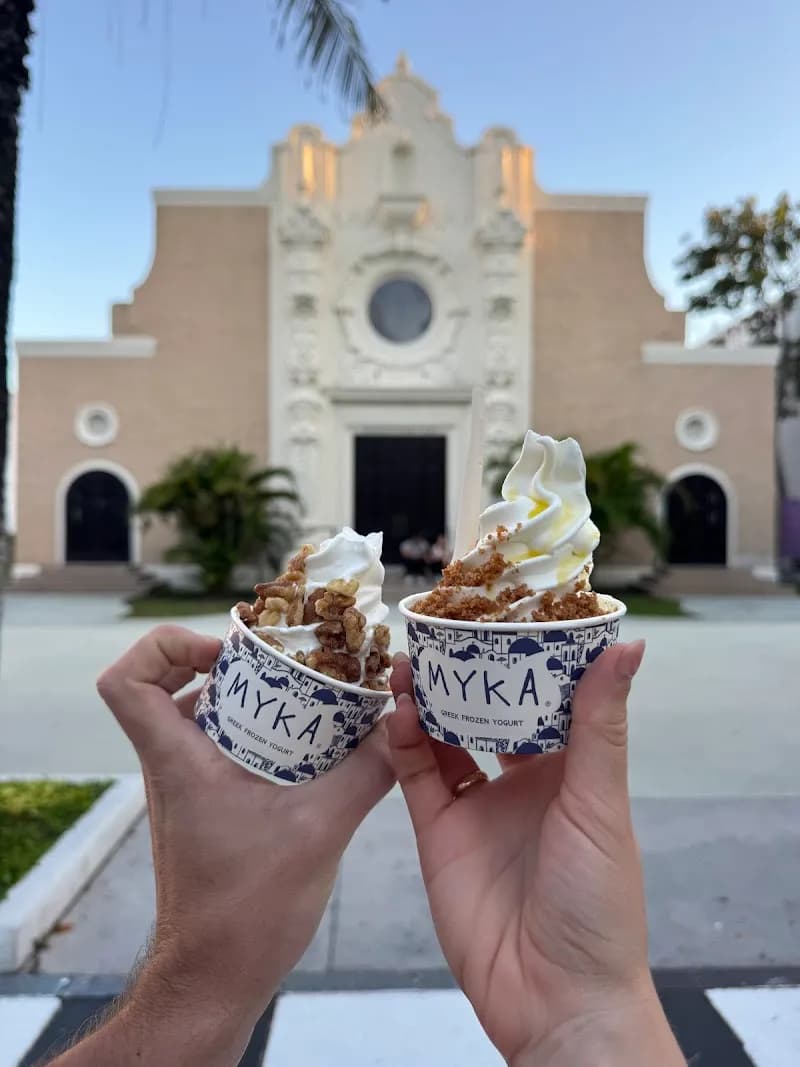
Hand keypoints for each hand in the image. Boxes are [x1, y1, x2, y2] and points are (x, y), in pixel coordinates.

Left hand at [53, 625, 393, 1066]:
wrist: (216, 976)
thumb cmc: (247, 911)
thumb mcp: (320, 830)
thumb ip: (366, 772)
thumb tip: (400, 726)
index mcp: (177, 760)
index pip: (126, 681)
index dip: (165, 647)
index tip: (223, 654)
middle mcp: (171, 765)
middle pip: (171, 684)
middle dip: (229, 663)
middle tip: (284, 665)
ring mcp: (185, 786)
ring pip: (200, 715)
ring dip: (246, 698)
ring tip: (302, 698)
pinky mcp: (205, 806)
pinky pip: (221, 747)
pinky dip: (257, 733)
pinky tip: (307, 748)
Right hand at [389, 643, 684, 1066]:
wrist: (554, 997)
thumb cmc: (597, 900)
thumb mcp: (601, 804)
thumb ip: (600, 725)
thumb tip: (626, 646)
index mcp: (572, 771)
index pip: (548, 699)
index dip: (528, 658)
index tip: (507, 612)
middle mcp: (523, 783)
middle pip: (491, 712)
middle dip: (468, 673)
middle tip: (446, 627)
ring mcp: (478, 807)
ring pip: (447, 736)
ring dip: (429, 699)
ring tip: (410, 657)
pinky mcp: (439, 834)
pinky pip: (418, 777)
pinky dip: (405, 741)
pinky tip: (398, 708)